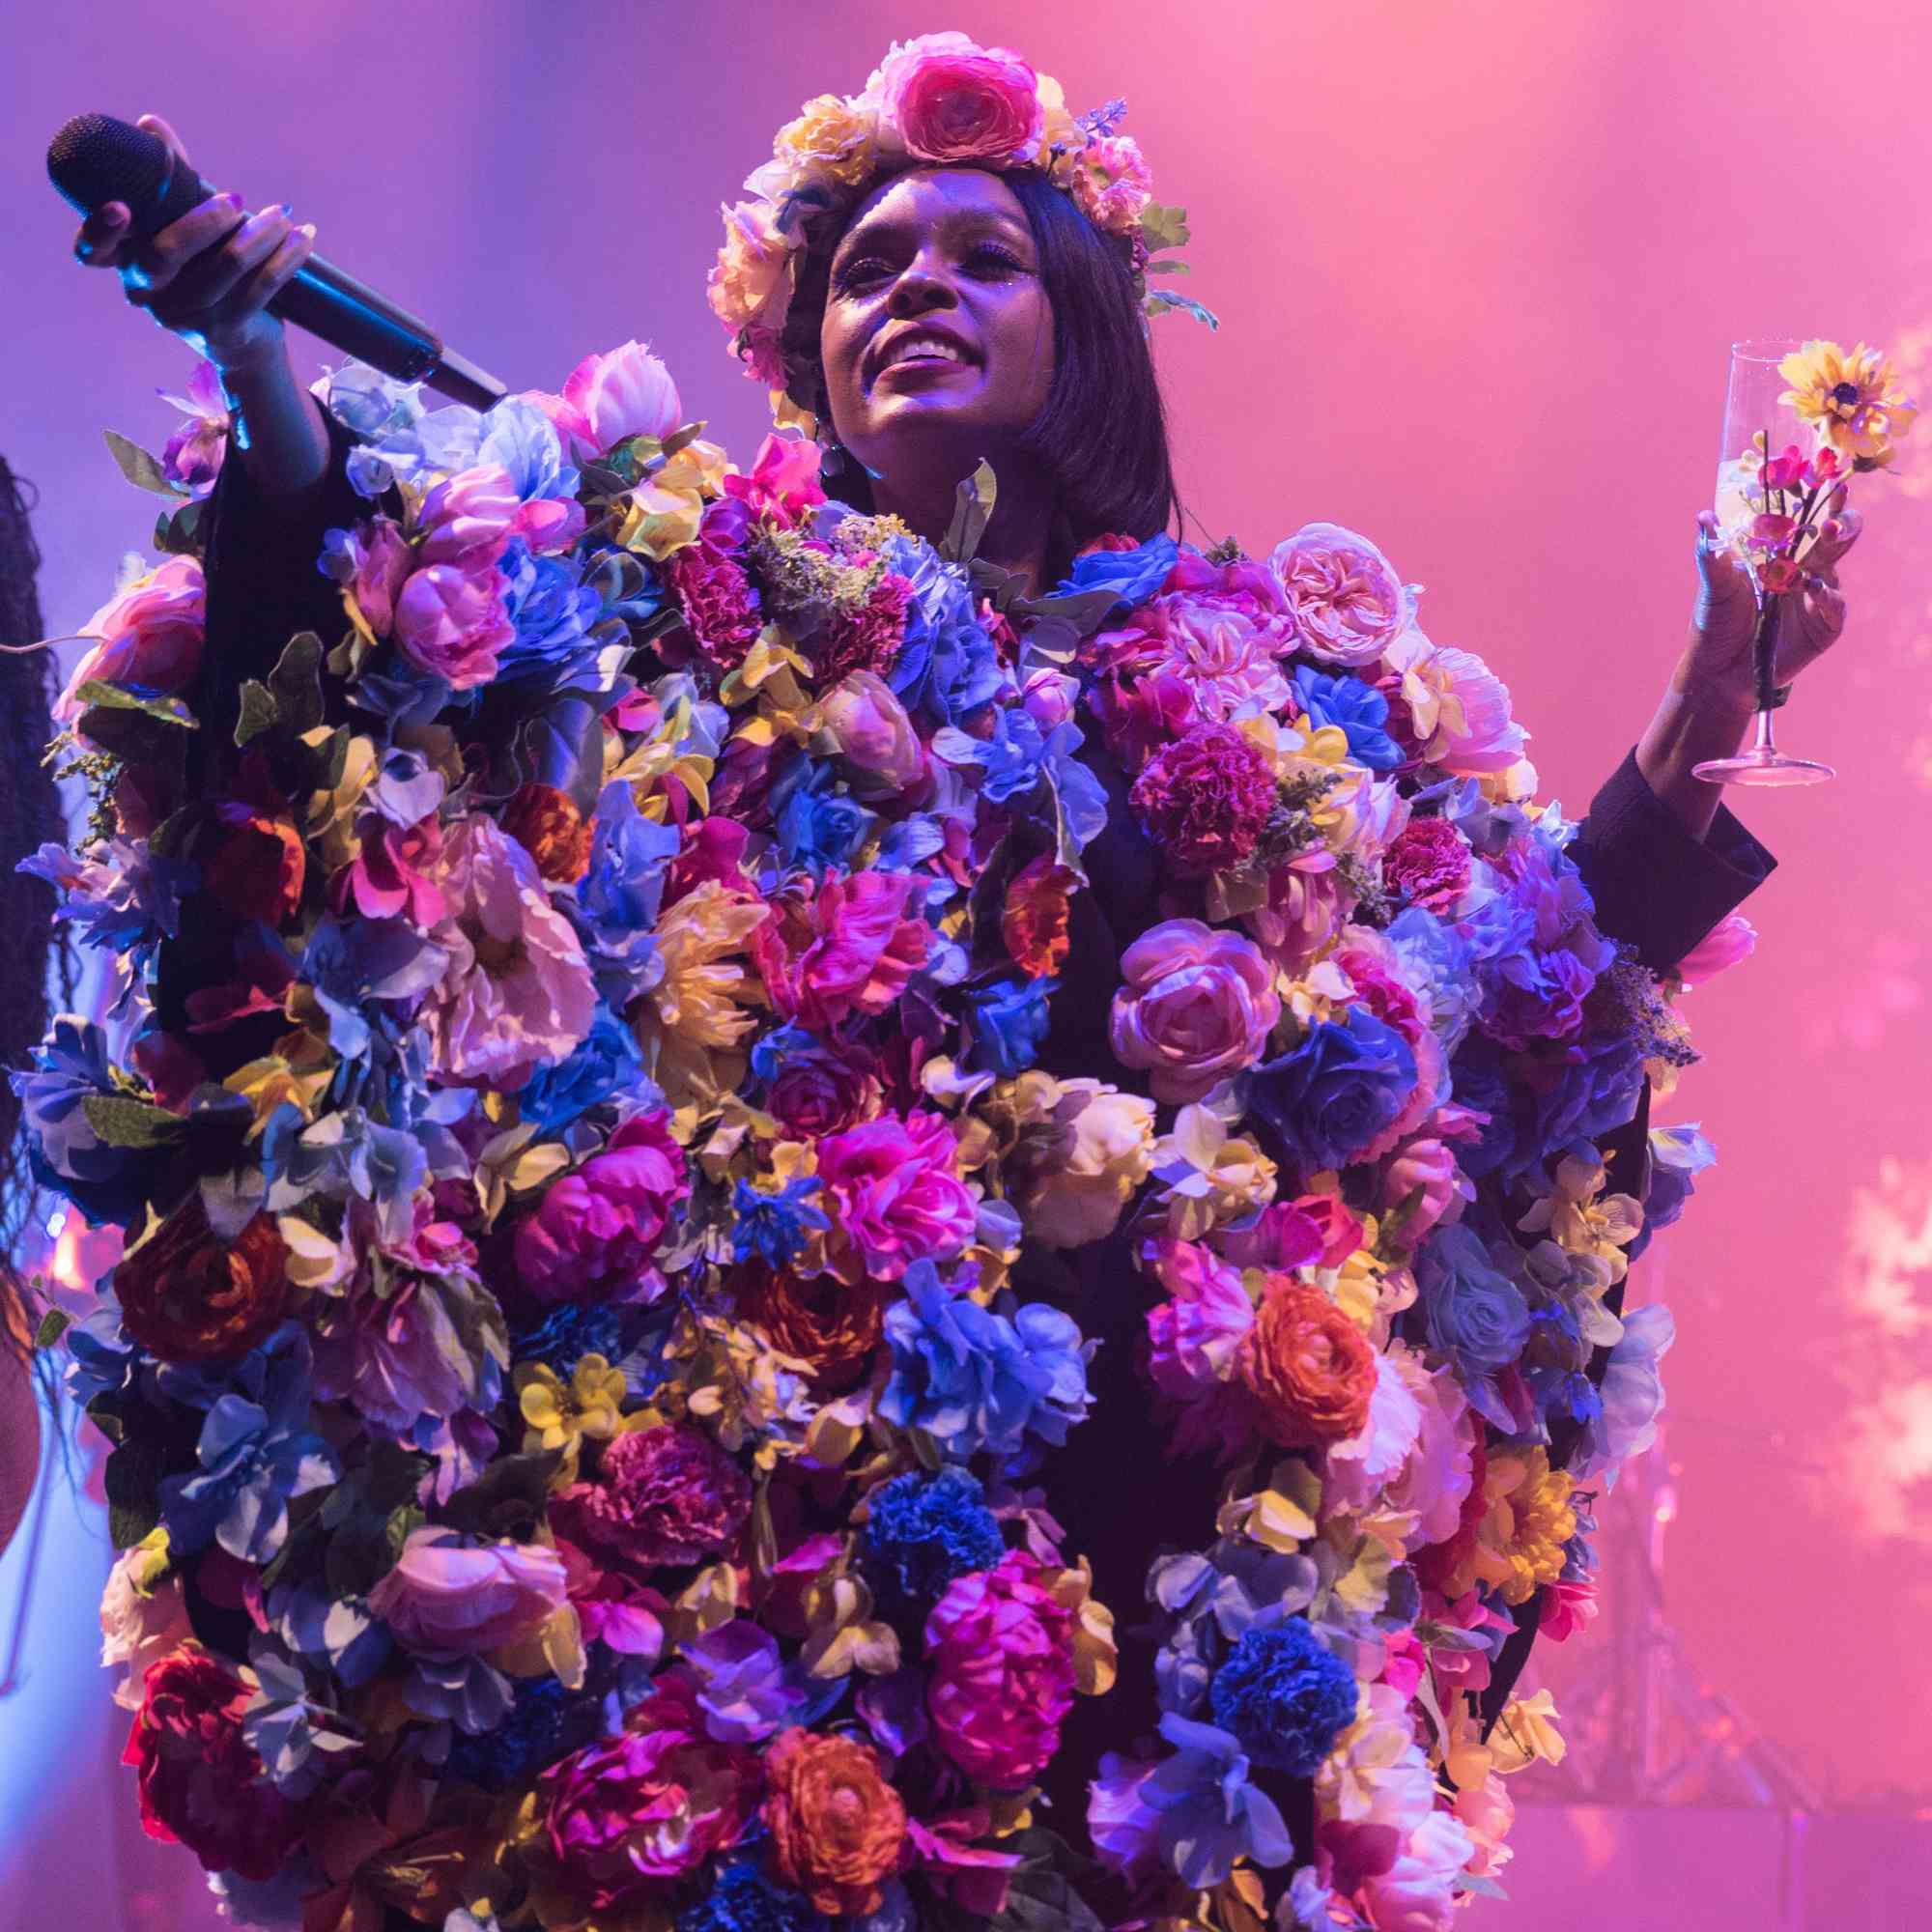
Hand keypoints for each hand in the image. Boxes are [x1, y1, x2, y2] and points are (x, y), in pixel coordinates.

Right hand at [71, 114, 314, 375]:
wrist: (243, 345)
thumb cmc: (206, 274)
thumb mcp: (185, 230)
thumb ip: (170, 183)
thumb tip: (150, 124)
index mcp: (126, 265)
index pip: (92, 253)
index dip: (99, 230)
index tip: (119, 206)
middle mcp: (148, 294)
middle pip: (165, 253)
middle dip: (205, 219)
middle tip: (236, 199)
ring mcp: (186, 317)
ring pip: (226, 265)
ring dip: (262, 232)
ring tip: (283, 216)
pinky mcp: (226, 330)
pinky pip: (262, 286)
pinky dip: (287, 256)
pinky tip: (304, 237)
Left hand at [1682, 499, 1862, 716]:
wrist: (1719, 669)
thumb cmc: (1717, 622)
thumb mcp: (1714, 586)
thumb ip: (1712, 553)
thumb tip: (1703, 516)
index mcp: (1782, 552)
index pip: (1806, 518)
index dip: (1818, 497)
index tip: (1825, 477)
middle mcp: (1806, 568)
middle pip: (1836, 535)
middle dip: (1839, 520)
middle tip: (1831, 515)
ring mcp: (1817, 595)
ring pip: (1835, 566)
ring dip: (1829, 552)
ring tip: (1818, 544)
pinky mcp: (1824, 625)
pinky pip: (1835, 605)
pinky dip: (1827, 596)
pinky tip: (1812, 589)